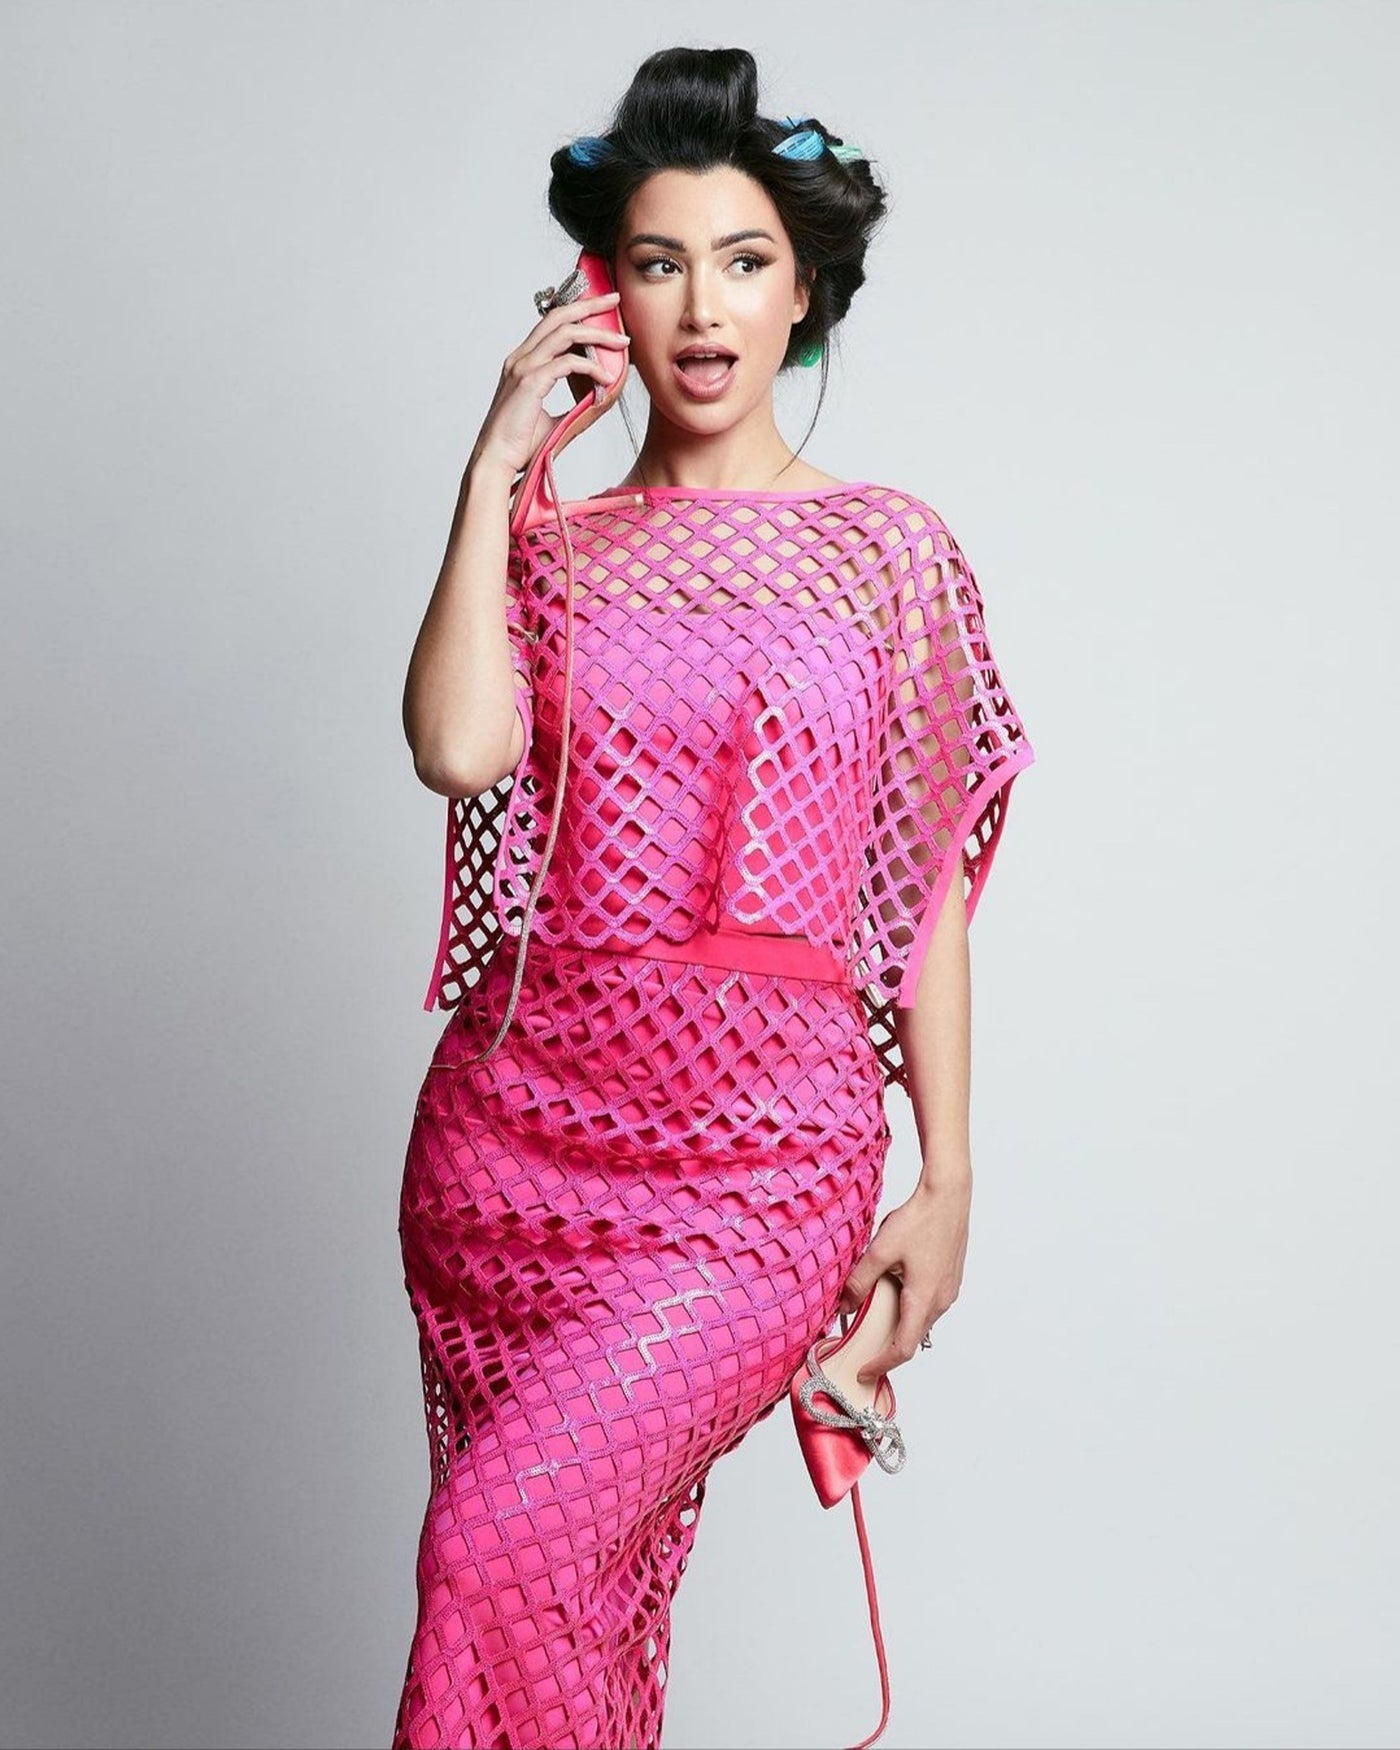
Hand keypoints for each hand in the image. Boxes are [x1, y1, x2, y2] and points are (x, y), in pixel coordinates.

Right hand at [470, 288, 630, 479]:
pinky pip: (566, 364)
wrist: (497, 461)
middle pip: (558, 316)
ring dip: (596, 333)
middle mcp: (521, 358)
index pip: (552, 324)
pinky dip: (590, 368)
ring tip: (622, 342)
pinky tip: (606, 378)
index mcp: (523, 362)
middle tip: (614, 299)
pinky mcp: (529, 383)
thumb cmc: (520, 444)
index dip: (577, 311)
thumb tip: (603, 397)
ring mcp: (523, 368)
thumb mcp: (555, 420)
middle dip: (589, 303)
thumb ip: (576, 405)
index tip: (602, 309)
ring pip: (564, 333)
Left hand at [838, 1177, 970, 1384]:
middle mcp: (942, 1300)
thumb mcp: (880, 1251)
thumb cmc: (919, 1220)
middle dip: (887, 1347)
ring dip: (899, 1324)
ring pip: (921, 1320)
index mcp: (923, 1299)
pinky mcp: (951, 1279)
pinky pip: (929, 1304)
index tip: (863, 1372)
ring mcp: (949, 1290)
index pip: (902, 1348)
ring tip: (873, 1314)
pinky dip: (910, 1308)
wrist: (948, 1195)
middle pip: (912, 1336)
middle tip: (862, 1347)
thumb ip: (860, 1281)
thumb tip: (843, 1306)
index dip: (881, 1365)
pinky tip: (894, 1290)